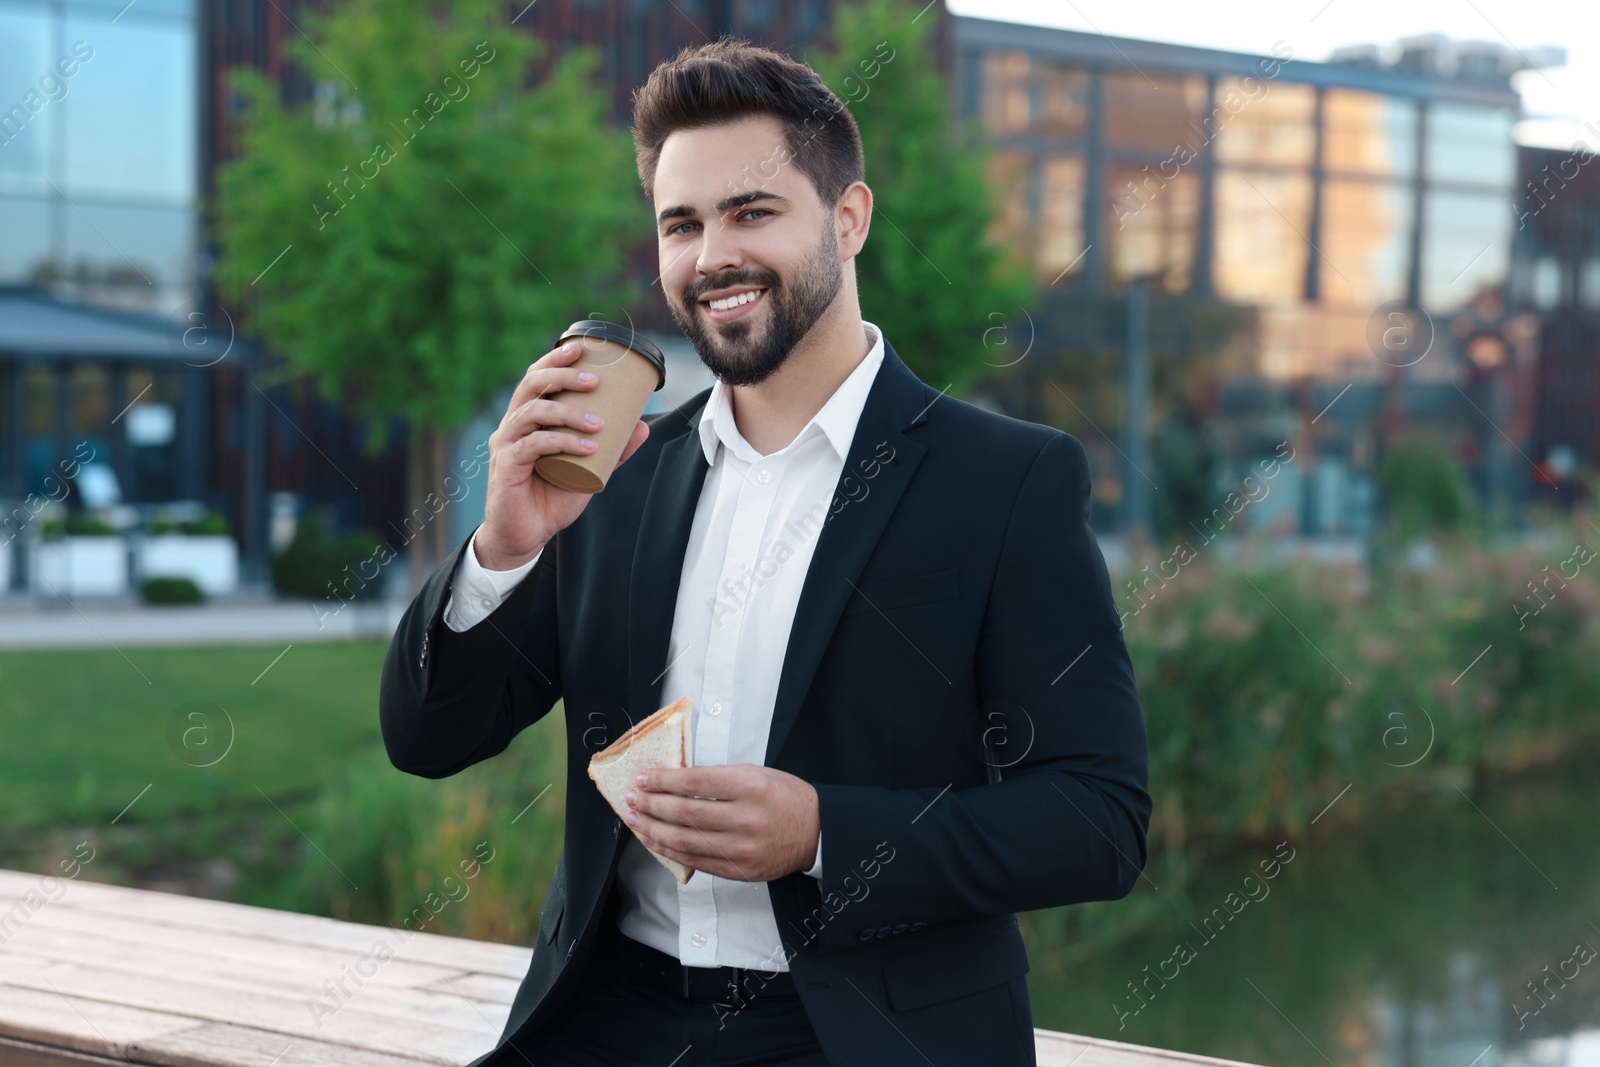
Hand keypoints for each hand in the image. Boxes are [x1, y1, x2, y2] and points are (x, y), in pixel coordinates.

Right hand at [477, 341, 650, 569]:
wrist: (526, 536)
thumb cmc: (552, 497)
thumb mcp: (589, 470)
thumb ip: (613, 449)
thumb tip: (642, 425)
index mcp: (528, 419)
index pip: (536, 378)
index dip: (554, 360)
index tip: (580, 348)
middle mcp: (513, 426)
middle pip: (531, 385)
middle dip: (562, 375)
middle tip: (594, 380)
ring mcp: (506, 444)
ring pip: (533, 412)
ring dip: (568, 412)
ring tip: (599, 423)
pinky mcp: (506, 466)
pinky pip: (534, 445)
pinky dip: (563, 442)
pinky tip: (587, 446)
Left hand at [624, 764, 819, 882]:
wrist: (816, 832)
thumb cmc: (785, 798)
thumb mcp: (756, 773)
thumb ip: (718, 777)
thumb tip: (675, 780)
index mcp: (750, 787)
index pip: (694, 782)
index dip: (663, 780)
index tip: (644, 778)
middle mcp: (745, 819)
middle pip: (684, 813)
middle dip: (651, 804)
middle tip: (632, 797)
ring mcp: (741, 848)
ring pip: (684, 841)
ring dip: (652, 830)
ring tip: (634, 819)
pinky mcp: (738, 870)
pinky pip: (695, 862)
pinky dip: (669, 851)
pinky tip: (654, 841)